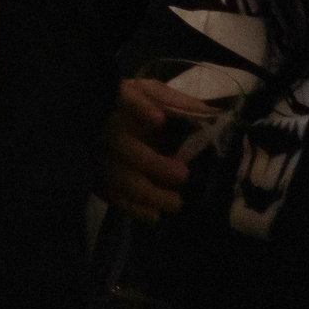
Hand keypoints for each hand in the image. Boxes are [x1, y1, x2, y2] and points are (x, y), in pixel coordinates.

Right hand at [102, 78, 208, 220]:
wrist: (104, 121)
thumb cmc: (134, 105)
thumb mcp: (152, 94)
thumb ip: (177, 102)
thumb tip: (213, 114)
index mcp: (117, 97)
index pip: (122, 98)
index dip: (137, 108)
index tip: (159, 120)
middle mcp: (102, 124)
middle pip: (120, 145)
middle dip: (152, 163)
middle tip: (183, 174)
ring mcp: (95, 152)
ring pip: (116, 175)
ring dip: (147, 193)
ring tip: (176, 202)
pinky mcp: (95, 175)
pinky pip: (111, 194)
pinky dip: (132, 207)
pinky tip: (155, 215)